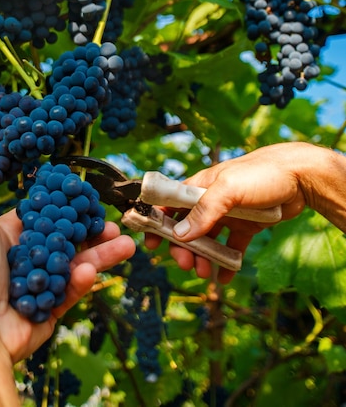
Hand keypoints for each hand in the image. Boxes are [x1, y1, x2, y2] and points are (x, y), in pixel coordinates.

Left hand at [0, 142, 135, 362]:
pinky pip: (70, 292)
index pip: (46, 216)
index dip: (68, 207)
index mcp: (9, 236)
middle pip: (67, 239)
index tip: (89, 198)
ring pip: (76, 264)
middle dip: (93, 231)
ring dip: (101, 254)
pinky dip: (82, 282)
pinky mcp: (47, 311)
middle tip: (114, 223)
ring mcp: (38, 285)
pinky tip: (90, 272)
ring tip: (127, 246)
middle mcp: (24, 258)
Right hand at [145, 142, 345, 282]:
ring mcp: (229, 213)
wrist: (302, 176)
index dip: (157, 221)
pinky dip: (226, 262)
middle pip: (187, 227)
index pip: (170, 203)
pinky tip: (224, 278)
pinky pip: (231, 246)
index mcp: (201, 186)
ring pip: (208, 239)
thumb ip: (204, 211)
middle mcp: (211, 200)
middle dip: (182, 247)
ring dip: (203, 257)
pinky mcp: (247, 225)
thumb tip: (180, 234)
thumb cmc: (262, 174)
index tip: (151, 242)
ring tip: (205, 273)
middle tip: (185, 265)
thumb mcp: (229, 189)